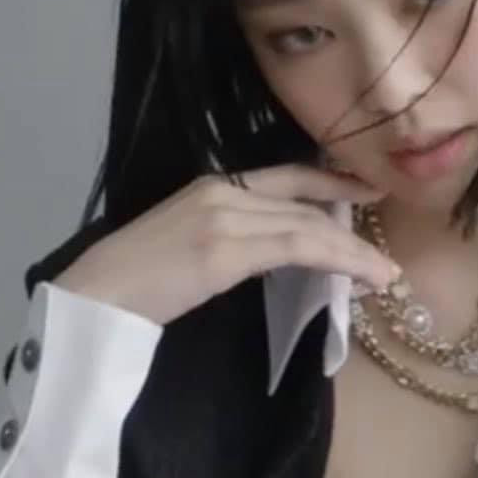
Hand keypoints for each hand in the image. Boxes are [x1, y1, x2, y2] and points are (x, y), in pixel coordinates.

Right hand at [51, 163, 399, 325]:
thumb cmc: (129, 287)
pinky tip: (365, 276)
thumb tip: (263, 256)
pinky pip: (299, 247)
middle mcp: (221, 190)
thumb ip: (224, 242)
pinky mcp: (225, 249)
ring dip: (355, 252)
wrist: (90, 301)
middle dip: (352, 220)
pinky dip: (340, 260)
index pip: (285, 176)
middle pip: (304, 202)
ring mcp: (223, 216)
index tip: (366, 192)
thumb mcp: (183, 251)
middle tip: (387, 247)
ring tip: (386, 275)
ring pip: (309, 226)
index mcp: (210, 187)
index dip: (331, 183)